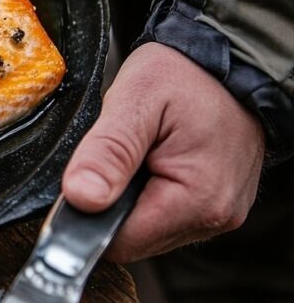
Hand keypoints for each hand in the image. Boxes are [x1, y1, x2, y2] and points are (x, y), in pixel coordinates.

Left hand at [61, 42, 264, 261]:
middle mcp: (214, 216)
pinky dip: (148, 190)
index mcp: (197, 199)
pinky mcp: (215, 206)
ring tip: (137, 151)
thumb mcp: (135, 102)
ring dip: (129, 195)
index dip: (88, 214)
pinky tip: (151, 158)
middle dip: (110, 201)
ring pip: (147, 228)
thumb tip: (80, 198)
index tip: (77, 179)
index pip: (121, 241)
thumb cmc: (185, 74)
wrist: (226, 60)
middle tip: (115, 152)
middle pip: (133, 238)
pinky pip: (165, 214)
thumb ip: (106, 152)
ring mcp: (218, 214)